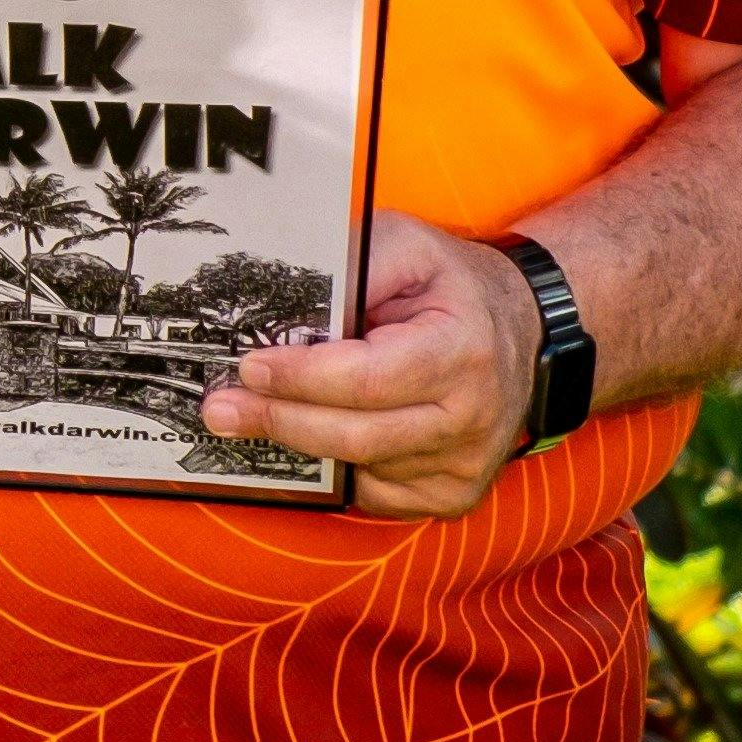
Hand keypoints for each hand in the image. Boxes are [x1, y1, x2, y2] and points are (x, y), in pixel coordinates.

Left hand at [199, 210, 539, 519]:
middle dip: (278, 421)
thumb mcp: (406, 246)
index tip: (249, 367)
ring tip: (249, 418)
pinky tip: (316, 435)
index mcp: (462, 351)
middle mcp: (473, 415)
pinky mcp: (454, 493)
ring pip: (360, 468)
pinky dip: (337, 469)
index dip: (302, 377)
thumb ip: (350, 264)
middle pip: (357, 434)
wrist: (520, 327)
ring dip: (299, 445)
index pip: (368, 378)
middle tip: (220, 408)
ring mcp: (468, 462)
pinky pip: (375, 495)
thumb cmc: (449, 286)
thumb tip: (281, 291)